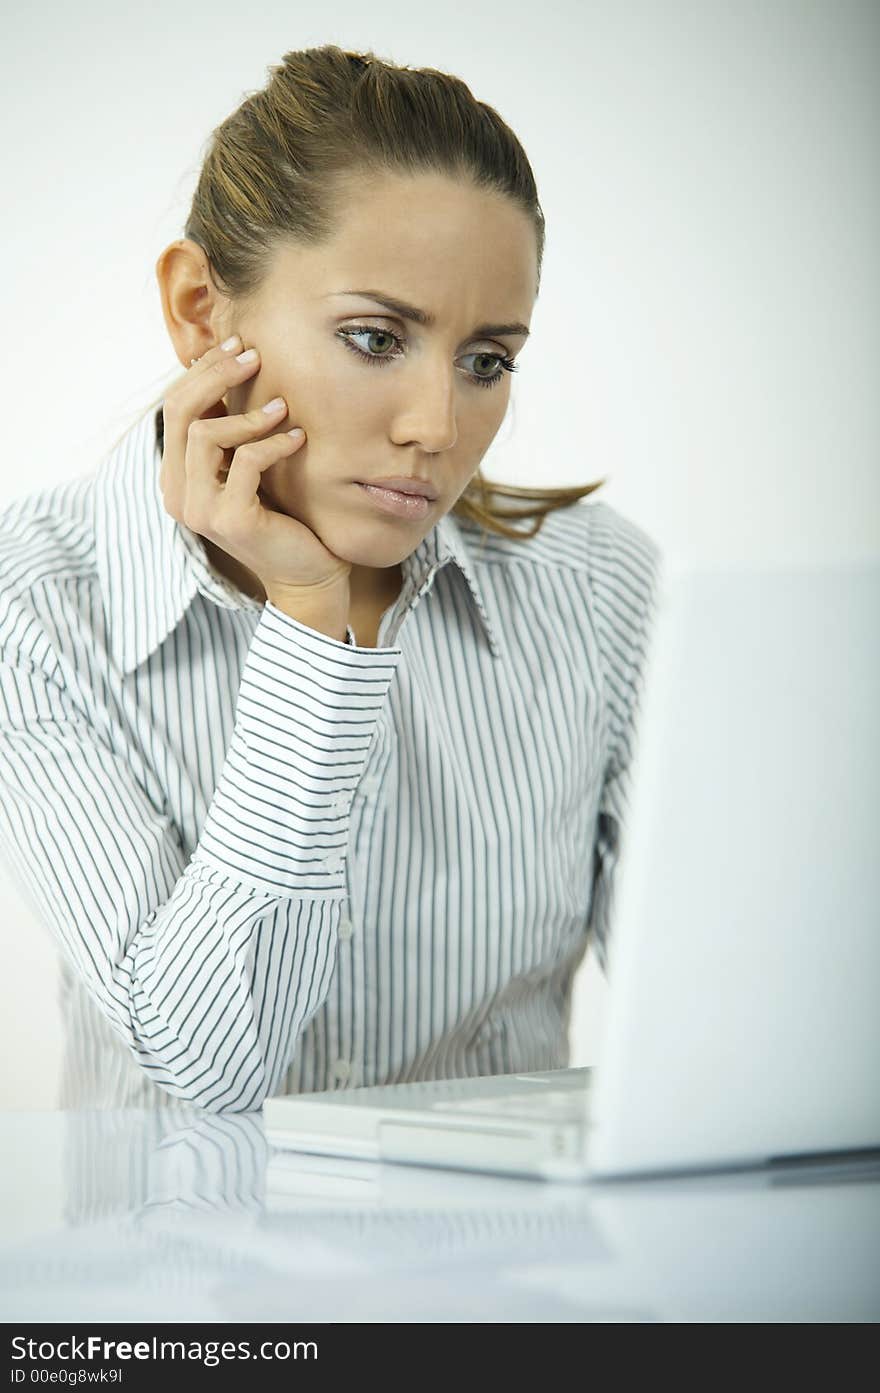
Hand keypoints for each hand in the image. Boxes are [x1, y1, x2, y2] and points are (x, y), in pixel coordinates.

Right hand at [159, 336, 352, 600]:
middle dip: (216, 375)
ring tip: (283, 408)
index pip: (174, 407)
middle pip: (180, 412)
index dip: (202, 371)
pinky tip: (298, 439)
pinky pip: (245, 461)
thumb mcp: (249, 466)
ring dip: (248, 414)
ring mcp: (199, 510)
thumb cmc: (283, 515)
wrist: (307, 574)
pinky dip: (273, 443)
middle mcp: (177, 493)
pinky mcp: (230, 520)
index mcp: (176, 476)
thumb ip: (233, 431)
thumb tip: (232, 365)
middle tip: (253, 356)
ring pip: (205, 434)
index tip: (237, 346)